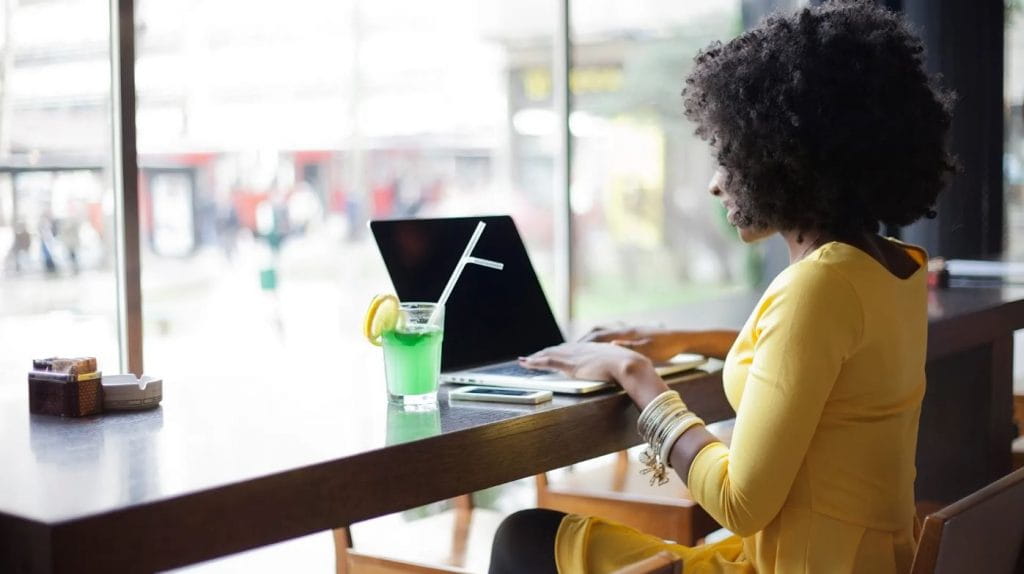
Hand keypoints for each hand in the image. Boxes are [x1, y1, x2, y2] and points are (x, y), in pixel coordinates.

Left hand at [519, 341, 650, 381]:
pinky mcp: (570, 365)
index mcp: (594, 348)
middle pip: (559, 349)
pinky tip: (525, 362)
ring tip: (525, 360)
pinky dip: (534, 362)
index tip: (555, 353)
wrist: (631, 366)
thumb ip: (620, 367)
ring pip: (549, 354)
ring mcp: (575, 356)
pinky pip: (547, 361)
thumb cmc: (632, 369)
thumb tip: (627, 369)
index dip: (562, 351)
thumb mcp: (624, 366)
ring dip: (536, 357)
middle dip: (545, 352)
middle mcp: (582, 349)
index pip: (573, 349)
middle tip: (534, 356)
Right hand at [579, 325, 682, 362]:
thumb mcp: (648, 350)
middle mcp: (625, 329)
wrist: (682, 338)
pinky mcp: (635, 332)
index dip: (584, 343)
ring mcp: (629, 330)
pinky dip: (604, 337)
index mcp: (626, 333)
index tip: (571, 349)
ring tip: (583, 344)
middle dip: (583, 339)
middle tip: (572, 347)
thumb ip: (628, 347)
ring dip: (592, 337)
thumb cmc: (666, 346)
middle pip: (598, 331)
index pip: (599, 336)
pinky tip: (604, 342)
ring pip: (605, 330)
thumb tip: (610, 346)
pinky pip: (613, 332)